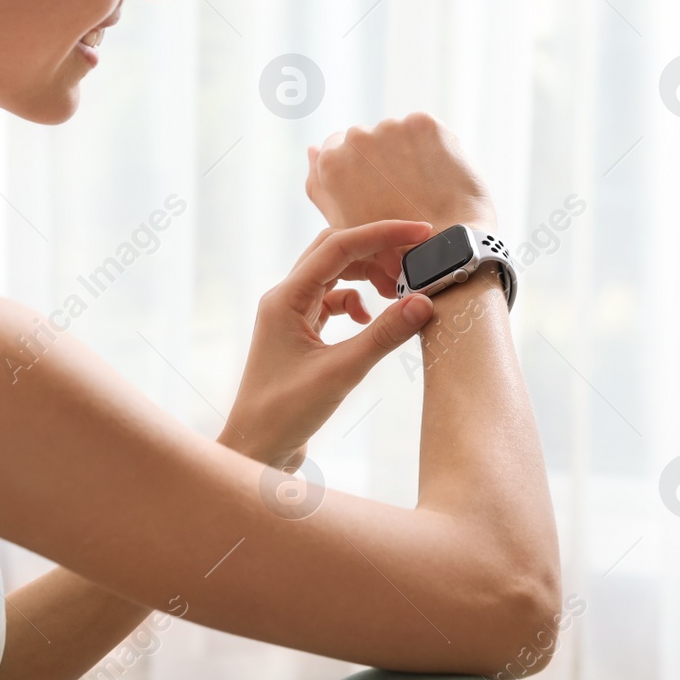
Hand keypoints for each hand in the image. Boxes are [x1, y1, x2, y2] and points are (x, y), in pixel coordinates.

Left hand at [220, 220, 436, 468]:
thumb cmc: (285, 413)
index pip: (337, 246)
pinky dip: (357, 302)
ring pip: (335, 275)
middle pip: (335, 252)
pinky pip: (333, 301)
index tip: (419, 232)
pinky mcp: (300, 333)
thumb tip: (423, 302)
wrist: (256, 447)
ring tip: (400, 291)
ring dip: (368, 276)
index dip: (381, 234)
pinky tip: (371, 321)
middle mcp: (285, 298)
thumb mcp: (341, 372)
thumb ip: (383, 335)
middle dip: (376, 251)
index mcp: (285, 297)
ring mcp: (291, 315)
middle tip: (415, 263)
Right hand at [306, 113, 497, 233]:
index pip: (337, 147)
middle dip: (380, 158)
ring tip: (421, 187)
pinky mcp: (423, 124)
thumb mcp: (340, 221)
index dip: (358, 169)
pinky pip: (424, 132)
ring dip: (406, 152)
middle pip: (367, 139)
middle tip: (399, 192)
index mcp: (331, 162)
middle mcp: (355, 138)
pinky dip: (431, 149)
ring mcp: (390, 128)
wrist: (441, 246)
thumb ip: (318, 185)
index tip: (374, 186)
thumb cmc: (387, 244)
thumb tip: (312, 149)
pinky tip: (437, 176)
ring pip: (397, 134)